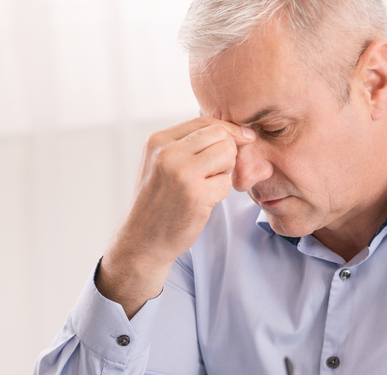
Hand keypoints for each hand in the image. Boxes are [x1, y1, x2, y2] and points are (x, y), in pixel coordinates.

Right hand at [97, 117, 254, 317]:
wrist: (142, 240)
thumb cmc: (157, 202)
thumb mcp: (160, 164)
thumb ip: (187, 145)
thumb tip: (234, 131)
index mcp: (158, 141)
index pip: (205, 121)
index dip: (229, 129)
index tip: (244, 139)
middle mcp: (168, 153)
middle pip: (220, 135)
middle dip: (227, 152)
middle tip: (215, 172)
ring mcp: (182, 173)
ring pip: (227, 155)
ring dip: (224, 172)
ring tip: (205, 186)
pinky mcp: (196, 195)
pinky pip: (226, 183)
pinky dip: (219, 193)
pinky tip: (202, 203)